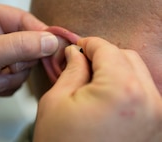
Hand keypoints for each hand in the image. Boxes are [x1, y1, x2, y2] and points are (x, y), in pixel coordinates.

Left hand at [0, 4, 58, 126]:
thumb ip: (22, 45)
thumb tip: (51, 41)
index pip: (26, 21)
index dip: (41, 33)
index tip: (53, 45)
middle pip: (29, 45)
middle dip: (20, 61)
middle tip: (9, 67)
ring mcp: (1, 58)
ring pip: (25, 65)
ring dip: (12, 77)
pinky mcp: (2, 76)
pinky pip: (19, 80)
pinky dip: (8, 86)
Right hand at [34, 37, 161, 141]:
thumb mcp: (56, 101)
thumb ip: (71, 70)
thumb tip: (76, 54)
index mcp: (121, 91)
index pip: (107, 49)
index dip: (89, 44)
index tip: (78, 47)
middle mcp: (149, 102)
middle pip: (126, 57)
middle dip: (103, 56)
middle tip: (83, 64)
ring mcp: (157, 117)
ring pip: (138, 73)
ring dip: (115, 70)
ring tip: (94, 81)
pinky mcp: (156, 127)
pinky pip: (143, 92)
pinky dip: (126, 86)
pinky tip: (107, 95)